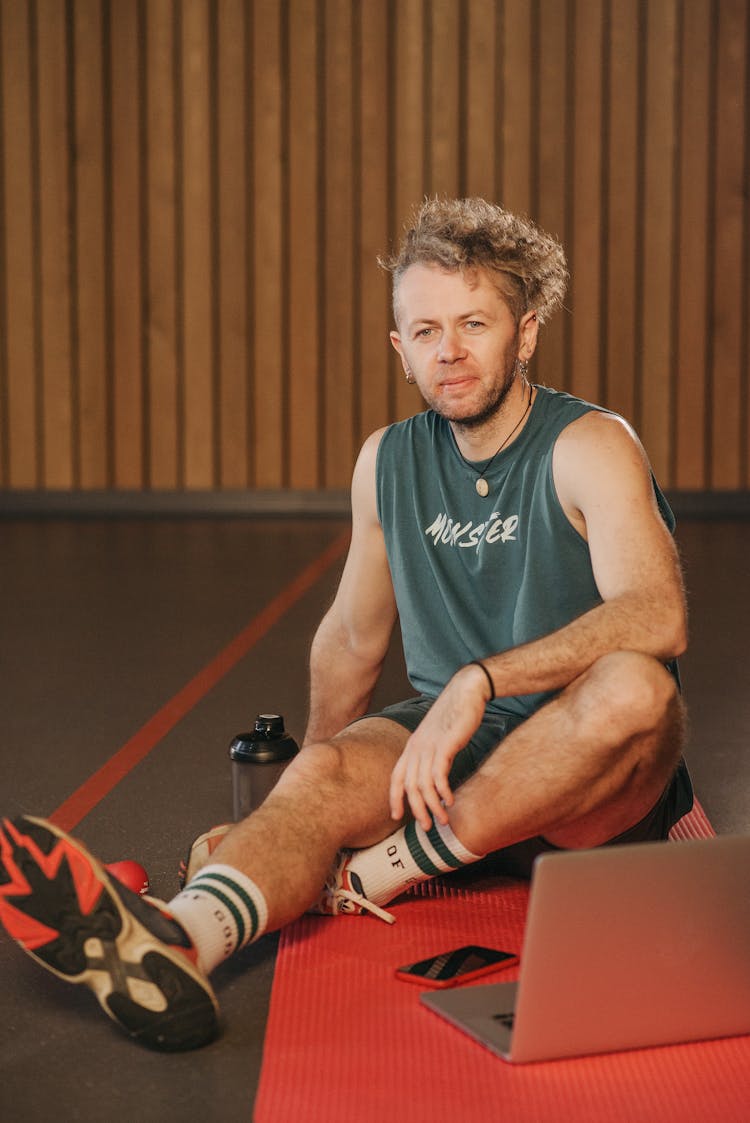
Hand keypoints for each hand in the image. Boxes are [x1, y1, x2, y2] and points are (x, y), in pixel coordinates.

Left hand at [389, 665, 490, 829]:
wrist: (466, 692)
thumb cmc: (453, 715)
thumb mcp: (436, 736)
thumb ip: (431, 753)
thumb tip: (433, 774)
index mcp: (411, 746)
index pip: (396, 777)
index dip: (394, 798)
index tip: (396, 817)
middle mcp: (416, 747)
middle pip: (409, 786)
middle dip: (416, 810)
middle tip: (426, 827)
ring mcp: (429, 746)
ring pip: (423, 785)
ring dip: (432, 806)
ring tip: (443, 820)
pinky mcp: (445, 745)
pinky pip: (439, 774)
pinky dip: (443, 791)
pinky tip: (450, 801)